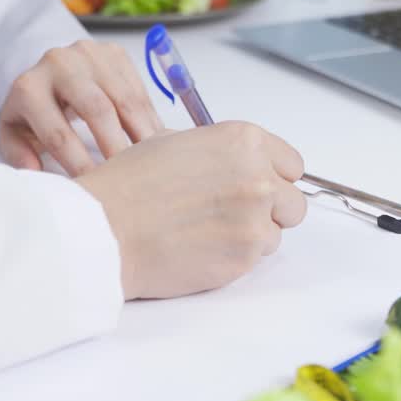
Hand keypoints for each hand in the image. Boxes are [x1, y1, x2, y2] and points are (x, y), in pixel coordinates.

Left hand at [0, 40, 163, 174]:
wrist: (49, 73)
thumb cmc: (34, 112)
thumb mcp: (15, 132)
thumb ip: (19, 154)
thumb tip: (34, 171)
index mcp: (28, 88)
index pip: (57, 132)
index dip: (79, 163)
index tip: (96, 187)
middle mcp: (59, 63)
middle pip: (96, 109)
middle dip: (116, 148)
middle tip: (130, 179)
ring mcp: (90, 54)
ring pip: (125, 99)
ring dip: (142, 136)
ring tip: (150, 165)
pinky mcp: (114, 53)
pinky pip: (139, 90)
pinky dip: (150, 120)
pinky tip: (156, 145)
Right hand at [77, 121, 307, 299]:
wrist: (106, 228)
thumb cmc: (130, 186)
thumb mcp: (177, 143)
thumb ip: (222, 153)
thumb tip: (239, 165)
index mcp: (243, 141)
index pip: (292, 165)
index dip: (274, 178)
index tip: (259, 187)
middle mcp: (258, 176)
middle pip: (294, 202)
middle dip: (271, 211)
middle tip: (234, 216)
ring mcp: (256, 218)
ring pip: (277, 233)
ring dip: (252, 236)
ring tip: (208, 232)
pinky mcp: (246, 256)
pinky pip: (257, 259)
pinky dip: (235, 257)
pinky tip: (202, 247)